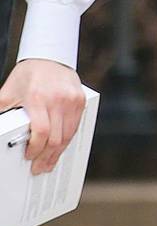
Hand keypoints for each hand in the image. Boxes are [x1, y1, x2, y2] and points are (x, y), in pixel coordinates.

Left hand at [0, 59, 86, 175]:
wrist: (50, 56)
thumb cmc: (29, 74)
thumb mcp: (9, 91)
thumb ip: (2, 110)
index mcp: (38, 97)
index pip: (41, 131)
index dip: (35, 148)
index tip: (29, 157)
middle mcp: (58, 100)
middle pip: (56, 138)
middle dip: (46, 157)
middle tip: (39, 168)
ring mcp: (72, 101)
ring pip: (68, 136)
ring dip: (58, 153)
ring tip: (49, 163)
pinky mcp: (81, 102)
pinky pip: (75, 128)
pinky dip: (67, 141)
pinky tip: (59, 149)